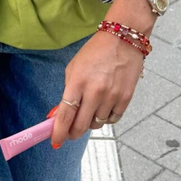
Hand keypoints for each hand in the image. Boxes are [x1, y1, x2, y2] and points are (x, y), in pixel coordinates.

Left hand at [49, 29, 143, 145]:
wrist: (123, 40)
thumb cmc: (94, 53)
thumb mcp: (73, 69)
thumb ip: (67, 93)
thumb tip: (58, 115)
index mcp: (77, 82)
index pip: (65, 115)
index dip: (59, 132)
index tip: (55, 141)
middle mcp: (95, 92)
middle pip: (81, 126)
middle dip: (72, 133)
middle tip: (70, 134)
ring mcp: (112, 96)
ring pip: (97, 124)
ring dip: (90, 122)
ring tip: (89, 111)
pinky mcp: (126, 98)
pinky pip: (113, 119)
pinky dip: (106, 118)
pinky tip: (103, 108)